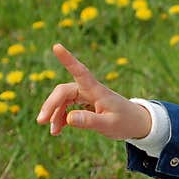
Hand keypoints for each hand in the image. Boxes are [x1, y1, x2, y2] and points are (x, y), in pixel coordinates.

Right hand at [36, 43, 150, 139]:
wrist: (137, 123)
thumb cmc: (126, 122)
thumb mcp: (109, 125)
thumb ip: (90, 121)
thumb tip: (69, 119)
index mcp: (97, 90)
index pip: (80, 72)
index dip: (68, 60)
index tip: (57, 46)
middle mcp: (89, 90)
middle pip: (63, 91)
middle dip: (51, 105)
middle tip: (41, 121)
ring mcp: (86, 95)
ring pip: (63, 100)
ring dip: (55, 114)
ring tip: (53, 132)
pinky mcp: (85, 102)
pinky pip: (67, 107)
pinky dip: (61, 117)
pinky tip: (58, 129)